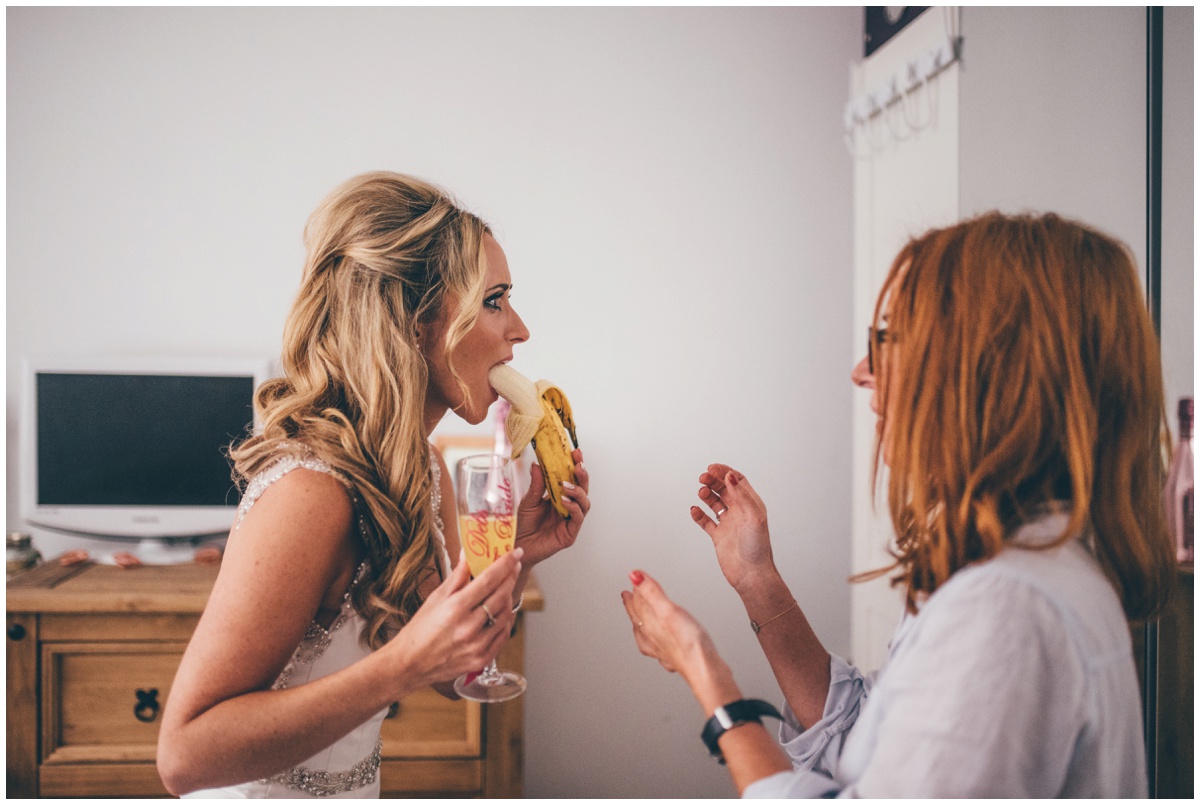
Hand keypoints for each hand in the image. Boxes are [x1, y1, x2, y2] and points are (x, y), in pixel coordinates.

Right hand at [390, 548, 521, 687]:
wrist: (410, 663)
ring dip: (509, 597)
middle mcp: (468, 627)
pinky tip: (502, 610)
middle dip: (511, 577)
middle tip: (514, 565)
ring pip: (505, 615)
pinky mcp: (482, 660)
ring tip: (506, 587)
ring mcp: (477, 645)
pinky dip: (505, 620)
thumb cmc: (420, 629)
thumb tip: (468, 554)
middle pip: (501, 596)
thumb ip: (457, 576)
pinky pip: (503, 635)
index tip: (515, 552)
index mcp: (455, 608)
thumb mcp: (435, 598)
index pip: (488, 580)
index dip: (505, 564)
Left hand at [514, 449, 589, 565]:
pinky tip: (564, 501)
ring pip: (585, 503)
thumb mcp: (529, 500)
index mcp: (561, 496)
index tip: (576, 452)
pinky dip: (573, 507)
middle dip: (583, 475)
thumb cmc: (524, 523)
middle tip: (578, 465)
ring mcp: (571, 520)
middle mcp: (569, 506)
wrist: (518, 544)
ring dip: (578, 491)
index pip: (572, 478)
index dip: (576, 465)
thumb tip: (536, 464)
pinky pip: (578, 517)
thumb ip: (536, 484)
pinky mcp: (571, 533)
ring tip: (566, 485)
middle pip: (583, 488)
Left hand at [620, 570, 721, 681]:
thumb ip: (651, 592)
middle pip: (640, 619)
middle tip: (630, 597)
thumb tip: (634, 576)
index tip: (631, 584)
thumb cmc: (687, 644)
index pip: (637, 607)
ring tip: (641, 619)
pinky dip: (659, 640)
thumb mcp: (668, 611)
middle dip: (635, 607)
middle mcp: (653, 639)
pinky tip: (664, 644)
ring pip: (647, 634)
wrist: (705, 670)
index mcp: (649, 626)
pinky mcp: (677, 657)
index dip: (634, 593)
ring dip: (643, 623)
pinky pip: (661, 646)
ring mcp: (664, 650)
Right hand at [691, 464, 776, 593]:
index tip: (712, 468)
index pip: (737, 480)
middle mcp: (740, 512)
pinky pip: (706, 521)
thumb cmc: (758, 548)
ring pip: (715, 503)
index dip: (724, 472)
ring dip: (707, 495)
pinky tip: (694, 510)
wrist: (751, 575)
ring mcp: (729, 524)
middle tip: (703, 478)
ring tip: (701, 493)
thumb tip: (730, 475)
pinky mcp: (719, 536)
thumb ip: (741, 495)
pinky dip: (699, 515)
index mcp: (751, 504)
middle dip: (713, 481)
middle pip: (724, 489)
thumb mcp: (753, 516)